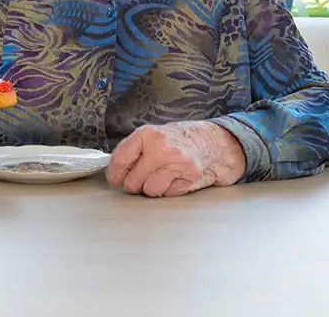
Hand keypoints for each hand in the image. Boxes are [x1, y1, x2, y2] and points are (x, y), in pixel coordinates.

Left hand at [106, 121, 245, 196]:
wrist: (214, 142)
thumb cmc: (182, 140)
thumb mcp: (155, 135)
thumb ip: (135, 150)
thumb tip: (114, 170)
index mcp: (148, 134)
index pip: (120, 159)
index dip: (115, 174)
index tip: (115, 179)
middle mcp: (160, 147)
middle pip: (133, 181)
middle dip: (136, 183)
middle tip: (144, 176)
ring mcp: (176, 163)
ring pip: (149, 190)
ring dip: (154, 188)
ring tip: (163, 175)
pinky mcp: (188, 177)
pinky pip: (167, 194)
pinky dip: (170, 190)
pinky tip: (176, 178)